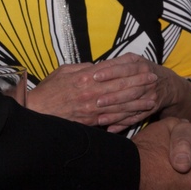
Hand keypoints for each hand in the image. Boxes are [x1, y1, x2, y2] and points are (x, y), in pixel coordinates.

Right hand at [27, 54, 157, 129]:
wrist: (35, 111)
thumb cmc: (48, 89)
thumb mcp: (64, 71)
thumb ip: (83, 68)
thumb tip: (98, 67)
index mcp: (86, 78)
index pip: (114, 73)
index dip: (132, 71)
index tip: (145, 68)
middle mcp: (91, 93)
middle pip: (121, 88)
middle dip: (140, 84)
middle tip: (155, 81)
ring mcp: (92, 109)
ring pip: (120, 105)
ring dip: (138, 102)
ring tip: (152, 99)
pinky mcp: (90, 122)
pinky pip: (111, 120)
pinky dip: (125, 118)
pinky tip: (137, 116)